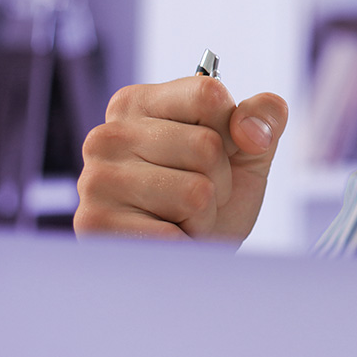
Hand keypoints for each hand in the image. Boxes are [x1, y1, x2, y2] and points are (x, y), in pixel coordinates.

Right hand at [74, 75, 288, 243]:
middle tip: (196, 198)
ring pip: (195, 192)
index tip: (219, 152)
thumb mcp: (249, 151)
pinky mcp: (95, 225)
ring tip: (179, 219)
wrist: (189, 262)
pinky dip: (183, 246)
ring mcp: (95, 180)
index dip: (233, 131)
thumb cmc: (214, 200)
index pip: (208, 94)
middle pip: (206, 145)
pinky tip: (165, 241)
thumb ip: (262, 117)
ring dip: (203, 216)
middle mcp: (107, 135)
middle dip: (219, 181)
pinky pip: (174, 235)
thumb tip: (251, 129)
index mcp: (139, 104)